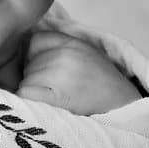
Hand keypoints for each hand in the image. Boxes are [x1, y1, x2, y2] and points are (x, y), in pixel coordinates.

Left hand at [18, 30, 142, 114]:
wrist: (122, 106)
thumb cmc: (103, 83)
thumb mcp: (86, 53)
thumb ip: (62, 46)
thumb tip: (29, 46)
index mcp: (72, 43)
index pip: (35, 41)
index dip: (35, 56)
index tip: (44, 69)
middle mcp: (65, 56)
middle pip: (28, 63)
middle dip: (34, 75)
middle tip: (52, 88)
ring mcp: (60, 75)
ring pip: (26, 79)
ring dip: (33, 90)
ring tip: (52, 98)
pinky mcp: (56, 96)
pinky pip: (26, 92)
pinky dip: (30, 99)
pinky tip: (44, 104)